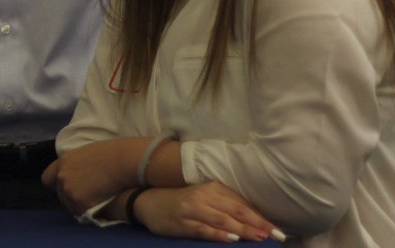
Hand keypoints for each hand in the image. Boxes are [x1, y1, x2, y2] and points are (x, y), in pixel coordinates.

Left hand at [42, 138, 142, 214]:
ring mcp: (68, 189)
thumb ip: (76, 164)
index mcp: (62, 162)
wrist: (122, 162)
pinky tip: (98, 204)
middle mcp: (61, 176)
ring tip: (95, 199)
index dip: (57, 184)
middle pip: (60, 193)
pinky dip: (87, 210)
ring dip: (79, 204)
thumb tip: (79, 173)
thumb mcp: (86, 153)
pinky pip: (80, 212)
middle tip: (87, 195)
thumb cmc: (111, 154)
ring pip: (69, 204)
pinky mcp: (78, 201)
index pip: (48, 178)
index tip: (67, 187)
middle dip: (70, 195)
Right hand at [134, 182, 278, 242]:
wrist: (150, 202)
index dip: (261, 218)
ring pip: (222, 219)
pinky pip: (203, 229)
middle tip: (275, 235)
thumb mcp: (207, 199)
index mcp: (214, 189)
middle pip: (235, 211)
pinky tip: (231, 238)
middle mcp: (204, 196)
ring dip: (242, 228)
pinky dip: (218, 233)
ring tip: (259, 237)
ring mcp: (192, 209)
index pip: (242, 205)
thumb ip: (228, 207)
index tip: (279, 232)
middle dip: (257, 223)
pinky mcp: (182, 222)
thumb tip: (258, 221)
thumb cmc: (184, 203)